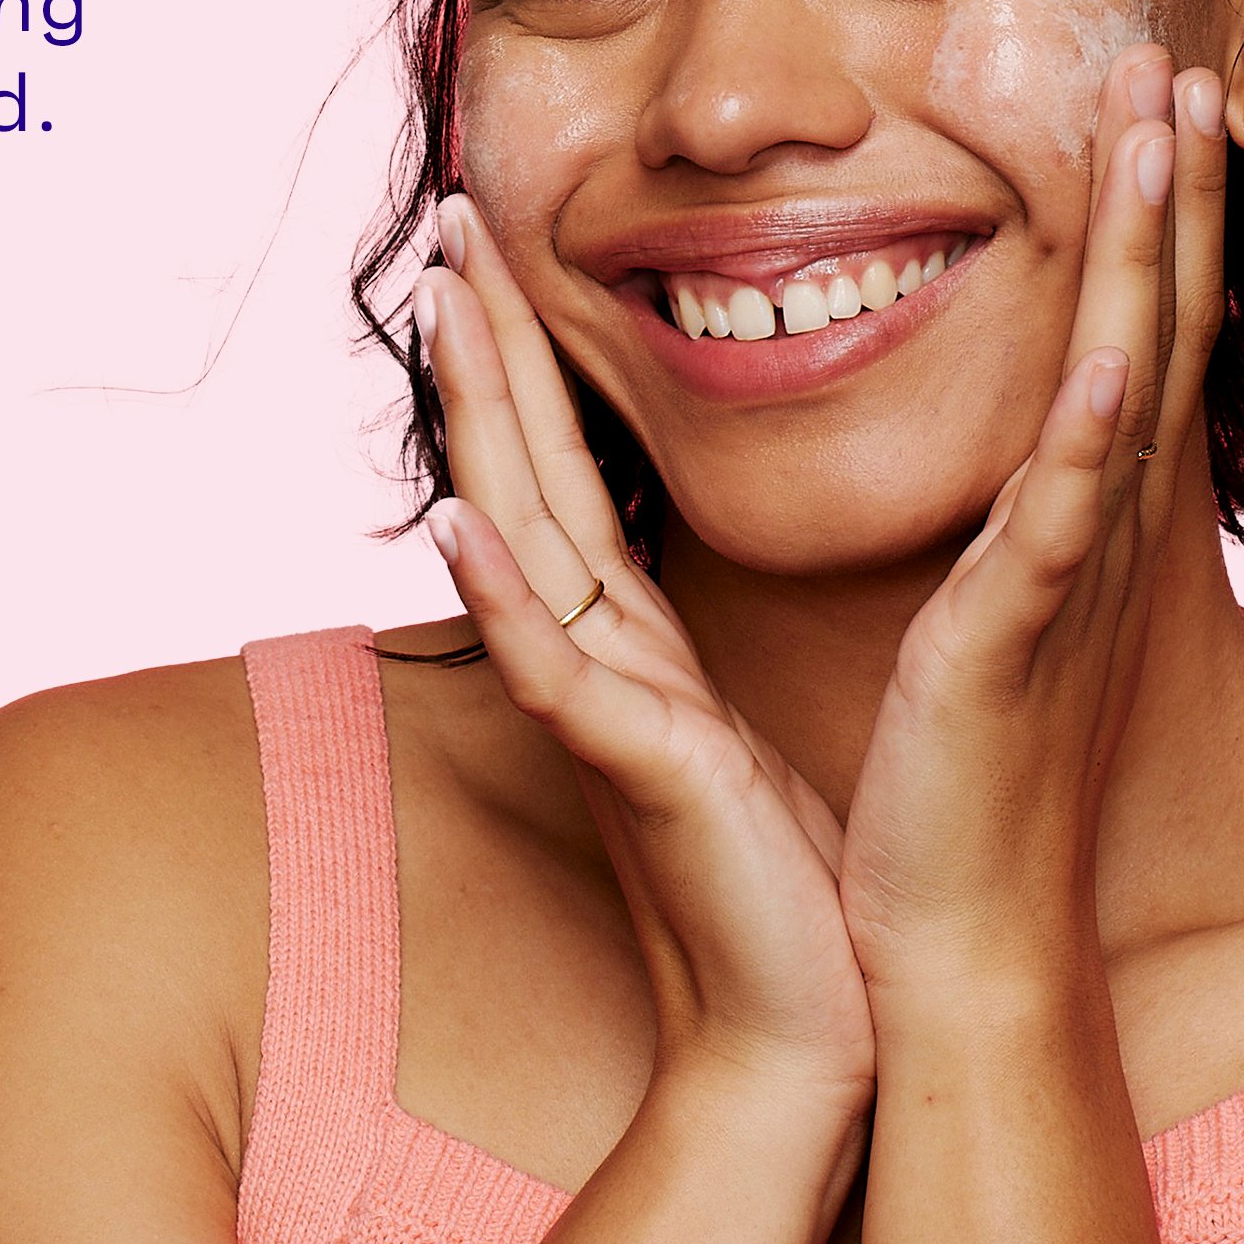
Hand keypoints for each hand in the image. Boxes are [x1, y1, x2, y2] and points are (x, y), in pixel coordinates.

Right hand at [414, 193, 875, 1107]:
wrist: (800, 1020)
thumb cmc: (772, 873)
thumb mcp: (719, 719)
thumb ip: (672, 642)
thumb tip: (659, 578)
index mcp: (627, 633)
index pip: (563, 467)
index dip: (527, 359)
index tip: (500, 255)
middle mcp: (597, 650)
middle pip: (523, 467)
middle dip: (485, 343)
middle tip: (451, 223)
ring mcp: (601, 704)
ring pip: (520, 532)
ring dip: (478, 416)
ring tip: (443, 307)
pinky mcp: (632, 769)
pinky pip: (552, 667)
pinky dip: (498, 592)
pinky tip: (462, 520)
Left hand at [837, 44, 1227, 990]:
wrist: (959, 917)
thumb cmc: (967, 759)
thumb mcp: (995, 598)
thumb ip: (1005, 506)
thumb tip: (1002, 433)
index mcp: (1081, 510)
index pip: (1132, 329)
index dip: (1153, 215)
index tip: (1149, 99)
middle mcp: (1100, 526)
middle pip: (1153, 323)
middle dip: (1168, 192)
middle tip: (1169, 64)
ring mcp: (1068, 576)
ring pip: (1127, 384)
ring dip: (1149, 257)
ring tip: (1163, 133)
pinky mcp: (1015, 638)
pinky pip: (1061, 522)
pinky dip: (1092, 437)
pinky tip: (1110, 356)